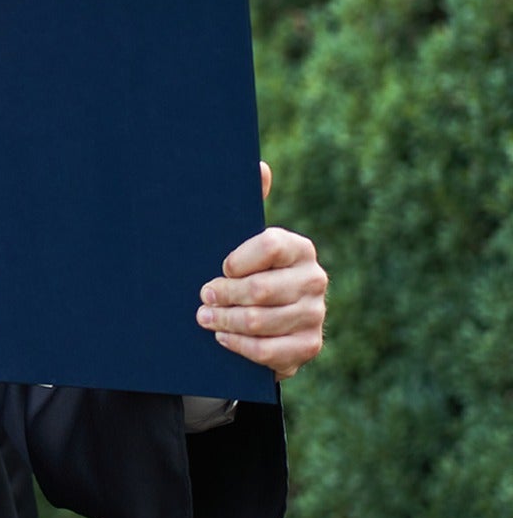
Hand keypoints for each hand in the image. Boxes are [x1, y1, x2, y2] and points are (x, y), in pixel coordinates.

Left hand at [196, 162, 326, 380]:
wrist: (263, 321)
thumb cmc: (245, 272)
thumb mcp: (242, 240)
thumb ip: (249, 204)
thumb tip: (259, 166)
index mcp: (299, 248)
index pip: (269, 245)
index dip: (237, 259)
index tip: (219, 267)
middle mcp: (314, 279)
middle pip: (261, 289)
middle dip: (223, 295)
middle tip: (202, 297)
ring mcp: (314, 315)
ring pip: (261, 321)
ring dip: (225, 321)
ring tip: (204, 318)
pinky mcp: (308, 346)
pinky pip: (269, 351)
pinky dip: (240, 346)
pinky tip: (223, 338)